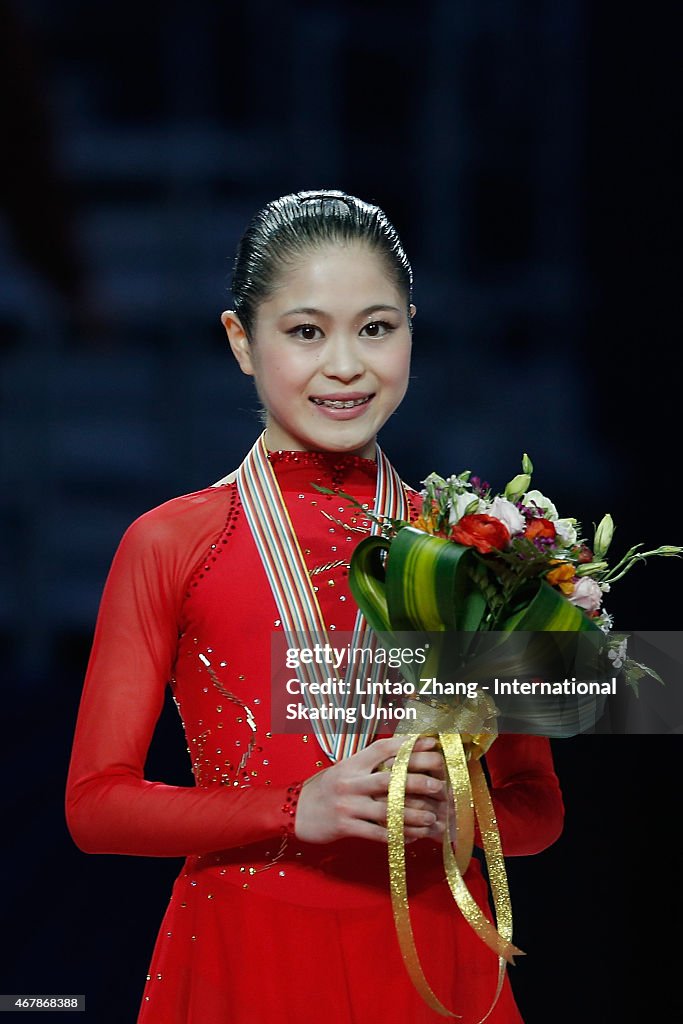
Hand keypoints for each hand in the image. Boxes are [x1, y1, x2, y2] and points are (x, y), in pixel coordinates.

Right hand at [294, 736, 448, 844]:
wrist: (294, 811)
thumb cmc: (324, 789)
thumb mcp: (342, 770)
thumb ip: (367, 765)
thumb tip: (401, 758)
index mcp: (351, 764)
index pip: (382, 748)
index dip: (408, 745)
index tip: (431, 743)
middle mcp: (350, 781)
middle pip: (390, 779)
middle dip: (418, 781)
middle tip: (439, 784)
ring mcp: (347, 805)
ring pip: (387, 810)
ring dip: (413, 814)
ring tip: (432, 817)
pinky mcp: (345, 827)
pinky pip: (377, 833)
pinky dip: (397, 836)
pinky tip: (412, 837)